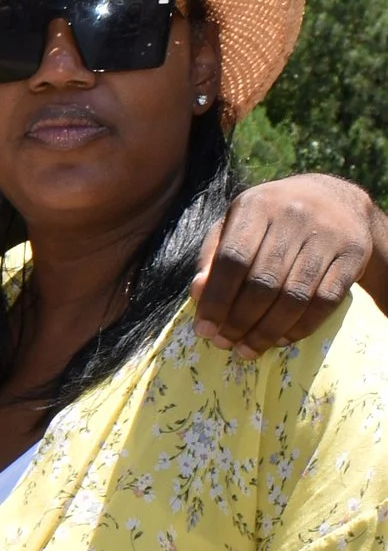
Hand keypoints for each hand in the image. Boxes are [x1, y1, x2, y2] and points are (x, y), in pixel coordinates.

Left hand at [193, 175, 386, 352]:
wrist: (337, 200)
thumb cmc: (273, 219)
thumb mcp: (237, 224)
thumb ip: (213, 256)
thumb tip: (197, 293)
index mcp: (258, 205)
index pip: (232, 259)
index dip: (217, 300)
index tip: (204, 330)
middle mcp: (294, 215)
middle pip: (263, 282)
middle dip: (240, 321)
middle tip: (225, 344)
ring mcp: (328, 234)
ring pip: (294, 296)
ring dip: (267, 331)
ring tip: (248, 349)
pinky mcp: (353, 254)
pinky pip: (325, 301)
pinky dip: (301, 327)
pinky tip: (281, 340)